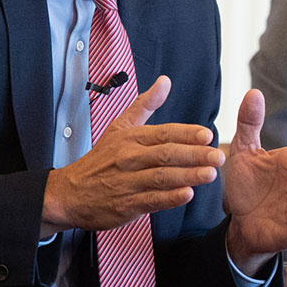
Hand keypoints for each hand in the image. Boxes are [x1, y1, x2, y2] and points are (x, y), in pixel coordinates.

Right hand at [39, 76, 222, 236]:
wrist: (69, 193)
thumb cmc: (98, 161)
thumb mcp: (118, 127)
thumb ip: (144, 105)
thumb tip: (164, 82)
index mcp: (130, 138)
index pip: (163, 133)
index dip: (186, 134)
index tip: (206, 135)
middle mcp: (129, 158)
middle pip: (165, 154)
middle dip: (194, 155)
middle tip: (217, 156)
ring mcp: (127, 182)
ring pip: (161, 177)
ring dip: (187, 176)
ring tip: (209, 174)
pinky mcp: (126, 204)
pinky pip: (150, 200)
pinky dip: (169, 198)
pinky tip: (186, 195)